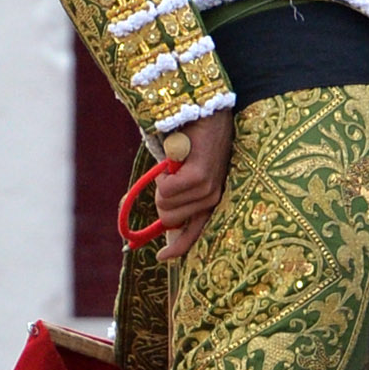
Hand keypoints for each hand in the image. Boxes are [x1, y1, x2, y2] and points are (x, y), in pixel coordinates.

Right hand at [156, 109, 233, 261]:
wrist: (205, 112)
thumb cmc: (192, 142)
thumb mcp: (182, 174)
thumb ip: (173, 198)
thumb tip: (156, 222)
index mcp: (210, 201)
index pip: (194, 234)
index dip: (176, 249)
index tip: (160, 257)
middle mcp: (213, 199)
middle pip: (169, 219)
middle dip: (160, 199)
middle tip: (168, 176)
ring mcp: (209, 189)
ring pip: (165, 204)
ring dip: (161, 183)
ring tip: (175, 164)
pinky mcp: (201, 177)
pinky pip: (166, 190)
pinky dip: (162, 176)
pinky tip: (174, 160)